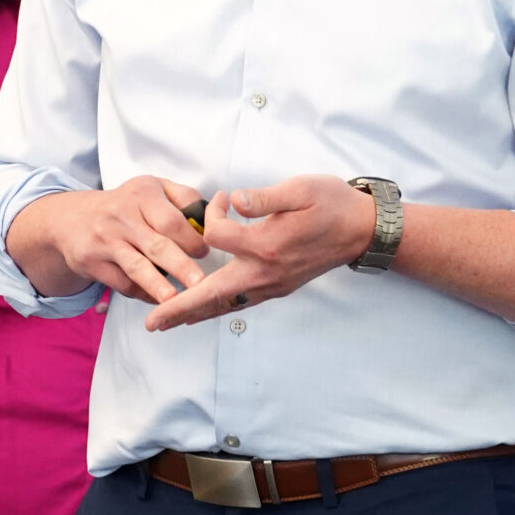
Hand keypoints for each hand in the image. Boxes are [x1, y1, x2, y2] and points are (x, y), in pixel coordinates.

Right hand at [14, 175, 213, 304]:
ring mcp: (104, 240)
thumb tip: (212, 215)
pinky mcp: (91, 262)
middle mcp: (121, 215)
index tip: (204, 252)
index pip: (171, 220)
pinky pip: (121, 283)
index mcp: (142, 193)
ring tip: (174, 299)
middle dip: (180, 265)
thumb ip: (184, 197)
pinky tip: (157, 299)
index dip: (191, 239)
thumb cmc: (124, 205)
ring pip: (135, 267)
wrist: (71, 219)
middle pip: (156, 244)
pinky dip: (142, 294)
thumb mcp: (151, 188)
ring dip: (157, 285)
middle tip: (200, 282)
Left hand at [146, 174, 378, 332]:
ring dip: (195, 314)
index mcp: (266, 246)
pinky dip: (218, 309)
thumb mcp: (301, 190)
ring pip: (226, 306)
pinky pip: (242, 304)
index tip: (223, 197)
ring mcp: (273, 285)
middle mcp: (266, 273)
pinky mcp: (279, 288)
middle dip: (180, 309)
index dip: (211, 213)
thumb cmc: (332, 204)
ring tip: (167, 323)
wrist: (363, 229)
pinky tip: (204, 311)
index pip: (216, 235)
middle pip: (212, 296)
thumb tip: (236, 199)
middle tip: (151, 324)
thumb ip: (264, 197)